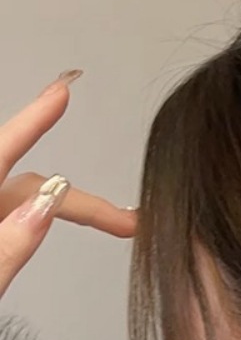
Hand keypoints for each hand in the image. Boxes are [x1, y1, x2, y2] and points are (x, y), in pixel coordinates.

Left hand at [0, 70, 135, 300]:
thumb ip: (6, 248)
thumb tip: (48, 205)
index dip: (32, 121)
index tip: (63, 91)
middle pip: (26, 187)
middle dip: (83, 200)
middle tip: (130, 224)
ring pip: (19, 205)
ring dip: (65, 209)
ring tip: (110, 224)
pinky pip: (9, 223)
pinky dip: (37, 219)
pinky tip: (57, 220)